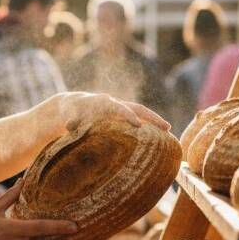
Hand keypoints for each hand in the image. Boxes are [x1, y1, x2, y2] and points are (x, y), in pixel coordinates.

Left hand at [55, 92, 169, 132]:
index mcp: (103, 103)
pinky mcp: (121, 114)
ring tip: (168, 131)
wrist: (71, 105)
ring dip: (154, 121)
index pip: (118, 108)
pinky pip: (137, 117)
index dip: (128, 116)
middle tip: (166, 128)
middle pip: (137, 108)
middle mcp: (114, 103)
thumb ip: (71, 120)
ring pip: (140, 112)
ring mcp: (119, 108)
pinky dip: (147, 125)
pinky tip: (157, 137)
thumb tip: (70, 126)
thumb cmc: (70, 112)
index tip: (138, 125)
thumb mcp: (69, 115)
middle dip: (151, 117)